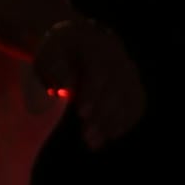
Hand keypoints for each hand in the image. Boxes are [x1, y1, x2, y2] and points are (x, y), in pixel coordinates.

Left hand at [32, 18, 146, 151]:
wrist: (77, 41)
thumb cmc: (58, 52)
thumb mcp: (48, 55)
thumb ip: (54, 70)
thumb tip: (65, 88)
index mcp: (95, 45)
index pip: (99, 70)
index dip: (93, 93)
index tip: (81, 115)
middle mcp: (118, 56)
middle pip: (117, 88)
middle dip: (103, 115)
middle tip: (86, 136)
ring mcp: (129, 70)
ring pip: (130, 98)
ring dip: (114, 123)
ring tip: (93, 142)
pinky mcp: (134, 84)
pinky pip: (137, 104)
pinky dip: (126, 121)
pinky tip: (108, 135)